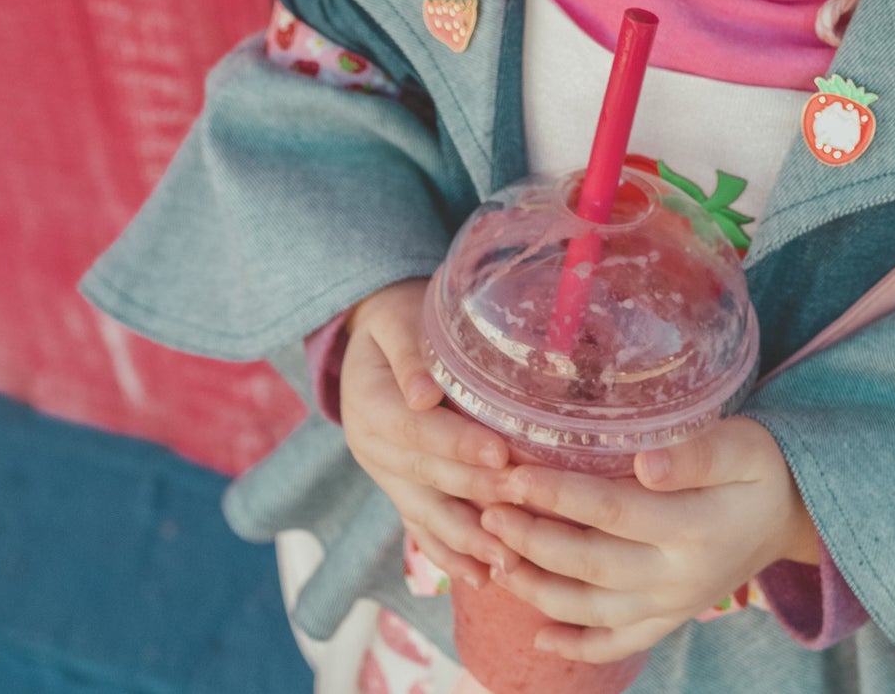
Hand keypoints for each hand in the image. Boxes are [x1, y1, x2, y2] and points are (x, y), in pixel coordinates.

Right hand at [339, 277, 514, 588]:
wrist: (369, 336)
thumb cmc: (395, 317)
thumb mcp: (395, 320)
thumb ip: (410, 352)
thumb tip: (421, 394)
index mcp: (369, 406)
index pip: (416, 432)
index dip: (457, 445)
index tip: (499, 454)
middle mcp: (372, 449)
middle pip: (428, 477)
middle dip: (478, 493)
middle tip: (525, 505)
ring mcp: (385, 476)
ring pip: (426, 514)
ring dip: (467, 540)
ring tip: (508, 559)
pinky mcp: (401, 490)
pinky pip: (422, 529)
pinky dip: (450, 555)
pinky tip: (483, 577)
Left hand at [477, 416, 818, 663]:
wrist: (789, 515)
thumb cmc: (758, 465)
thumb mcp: (741, 444)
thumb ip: (696, 453)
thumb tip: (645, 463)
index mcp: (694, 527)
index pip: (612, 512)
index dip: (559, 496)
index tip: (514, 475)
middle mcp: (678, 577)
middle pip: (590, 565)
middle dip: (533, 540)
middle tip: (487, 513)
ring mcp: (671, 606)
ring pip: (592, 610)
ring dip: (538, 590)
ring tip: (494, 559)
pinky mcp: (668, 620)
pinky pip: (617, 644)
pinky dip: (576, 646)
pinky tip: (538, 637)